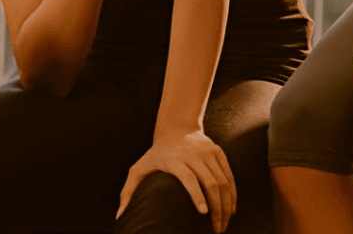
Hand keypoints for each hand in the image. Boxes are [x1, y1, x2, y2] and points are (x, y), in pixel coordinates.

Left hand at [117, 130, 236, 232]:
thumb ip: (128, 192)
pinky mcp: (218, 152)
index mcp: (173, 159)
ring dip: (226, 205)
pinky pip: (229, 175)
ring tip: (223, 224)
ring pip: (223, 181)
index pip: (188, 177)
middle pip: (211, 182)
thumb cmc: (155, 154)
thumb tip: (120, 216)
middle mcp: (193, 154)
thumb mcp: (139, 169)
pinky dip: (232, 194)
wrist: (176, 128)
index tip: (203, 214)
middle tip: (216, 230)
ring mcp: (208, 152)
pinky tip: (231, 209)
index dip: (197, 195)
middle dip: (216, 209)